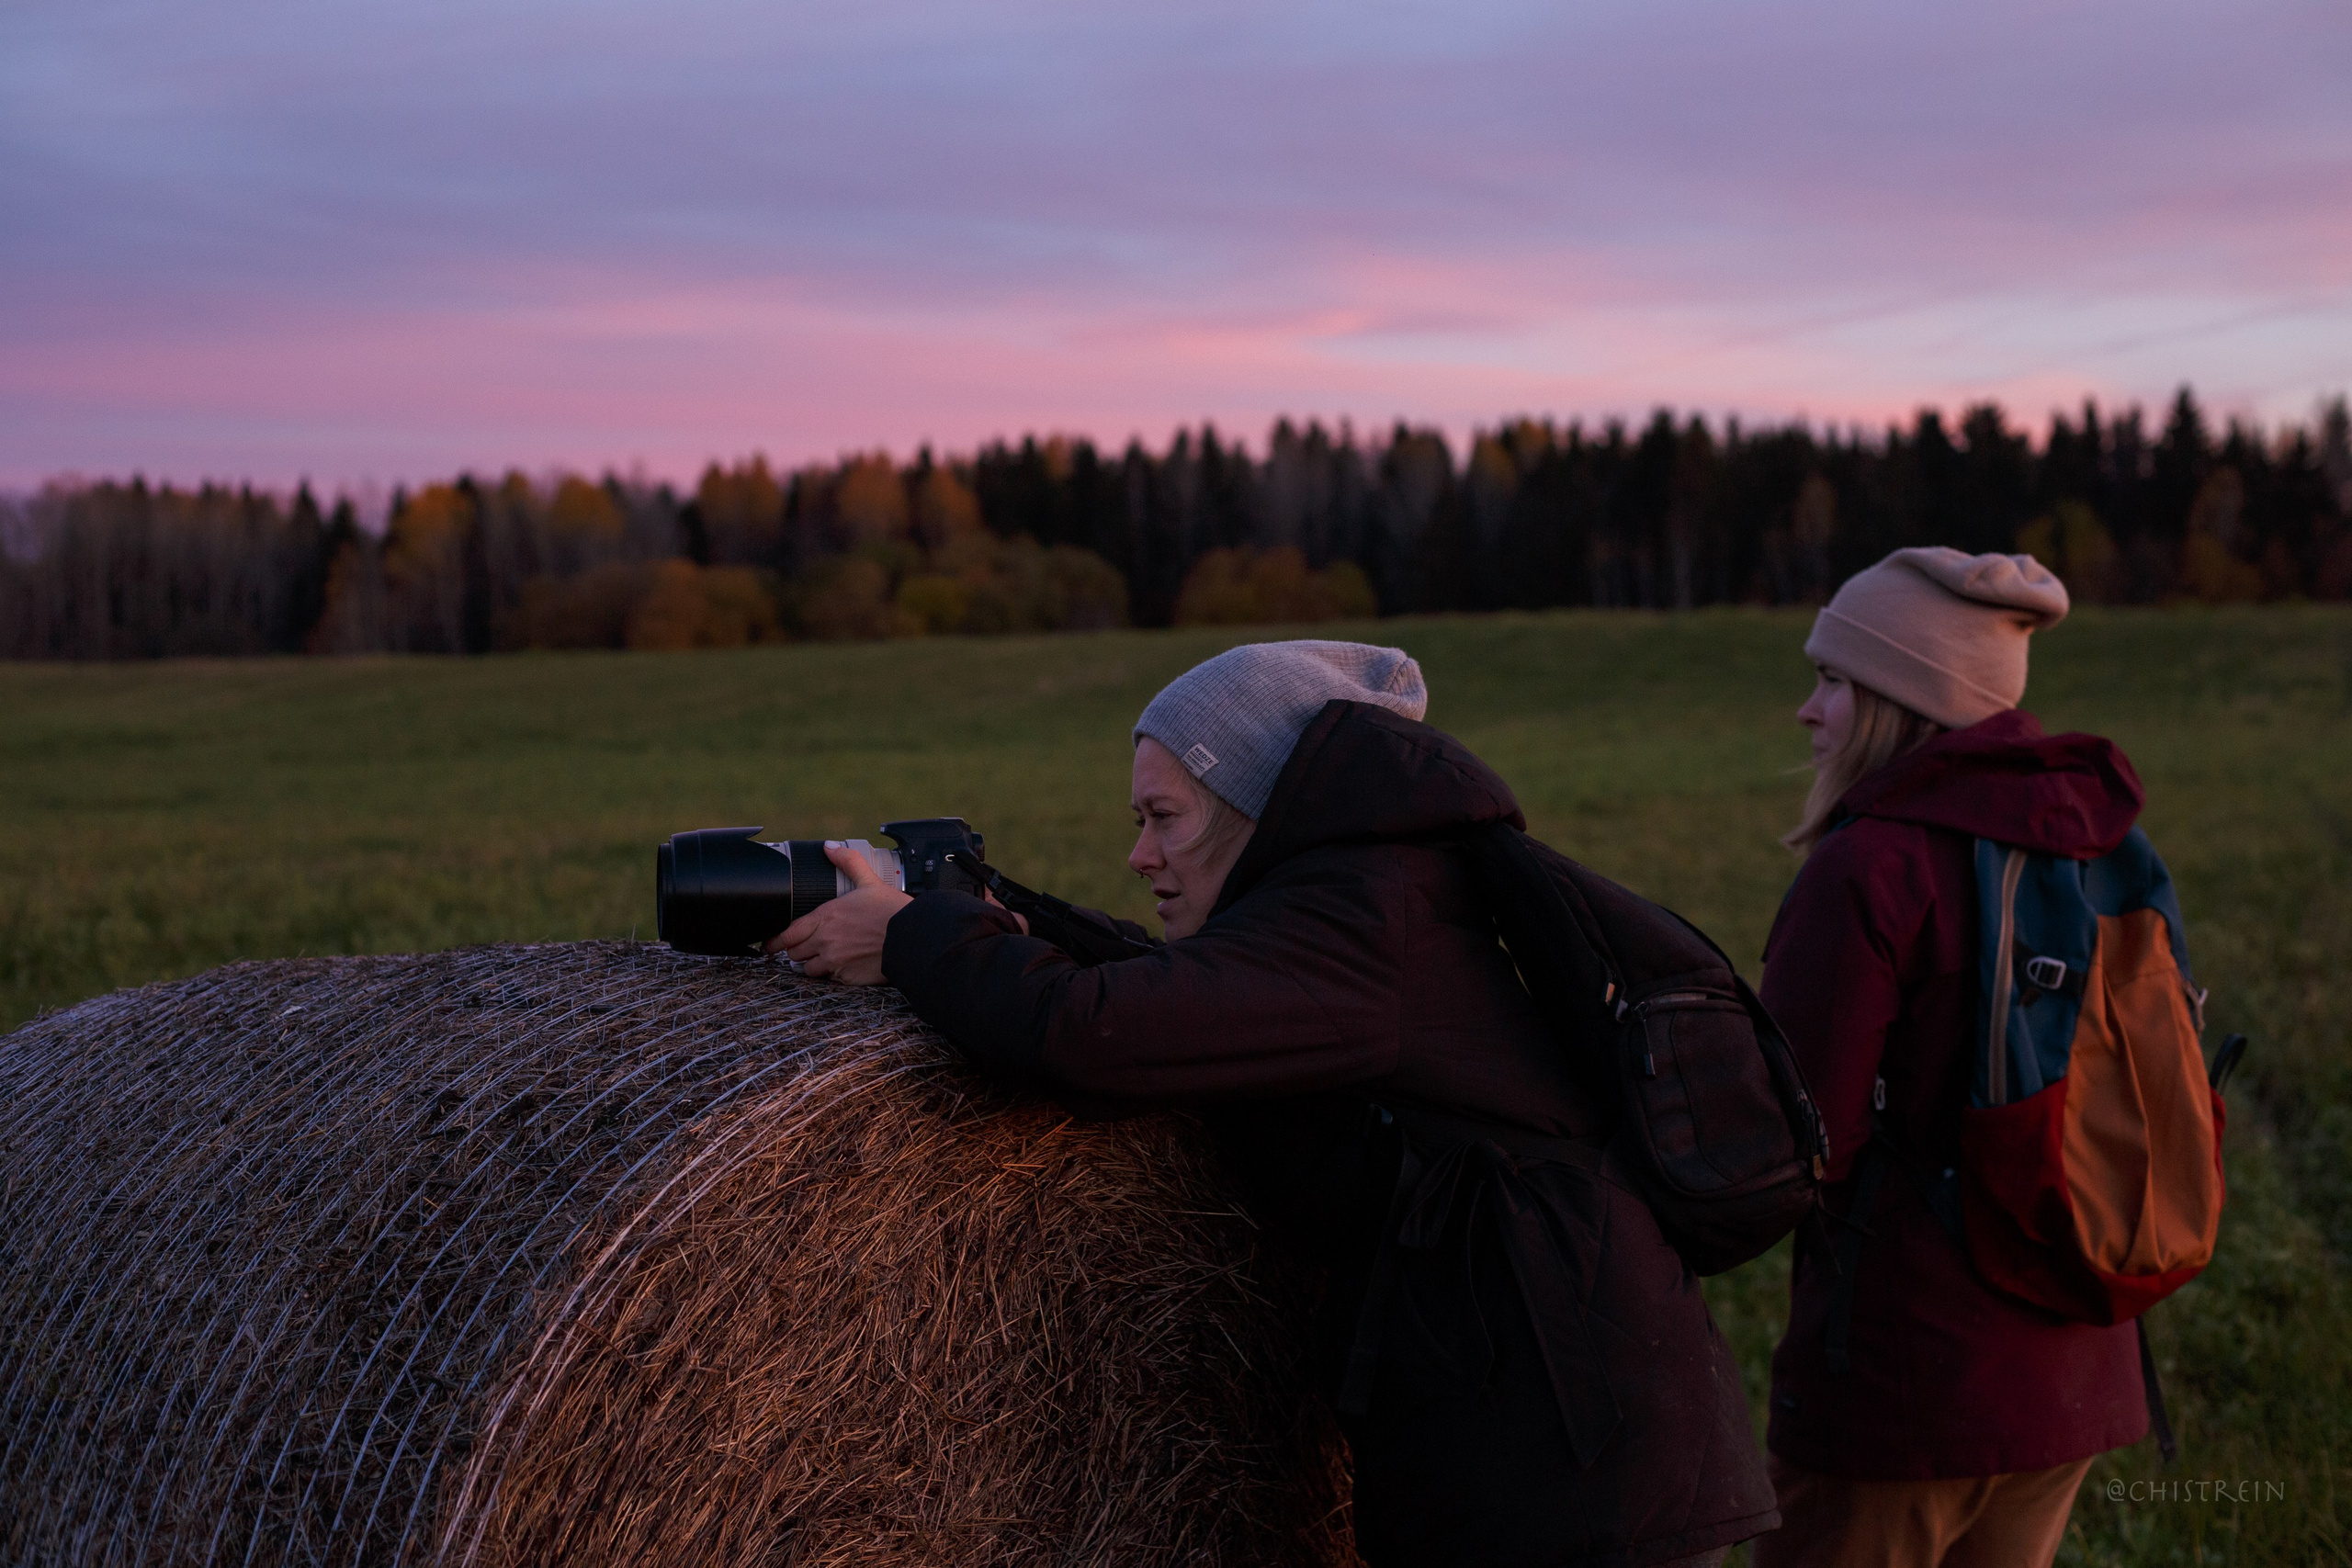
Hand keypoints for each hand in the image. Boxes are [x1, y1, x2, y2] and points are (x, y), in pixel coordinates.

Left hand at [763, 843, 912, 984]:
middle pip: (794, 953)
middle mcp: (825, 942)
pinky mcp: (847, 978)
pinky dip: (833, 974)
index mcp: (825, 917)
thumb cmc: (892, 910)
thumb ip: (847, 862)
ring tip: (825, 957)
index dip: (774, 941)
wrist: (912, 938)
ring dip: (813, 964)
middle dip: (798, 950)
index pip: (788, 934)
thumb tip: (829, 847)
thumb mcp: (869, 882)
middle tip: (805, 947)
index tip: (768, 946)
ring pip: (809, 970)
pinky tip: (844, 965)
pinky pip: (830, 979)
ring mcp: (835, 962)